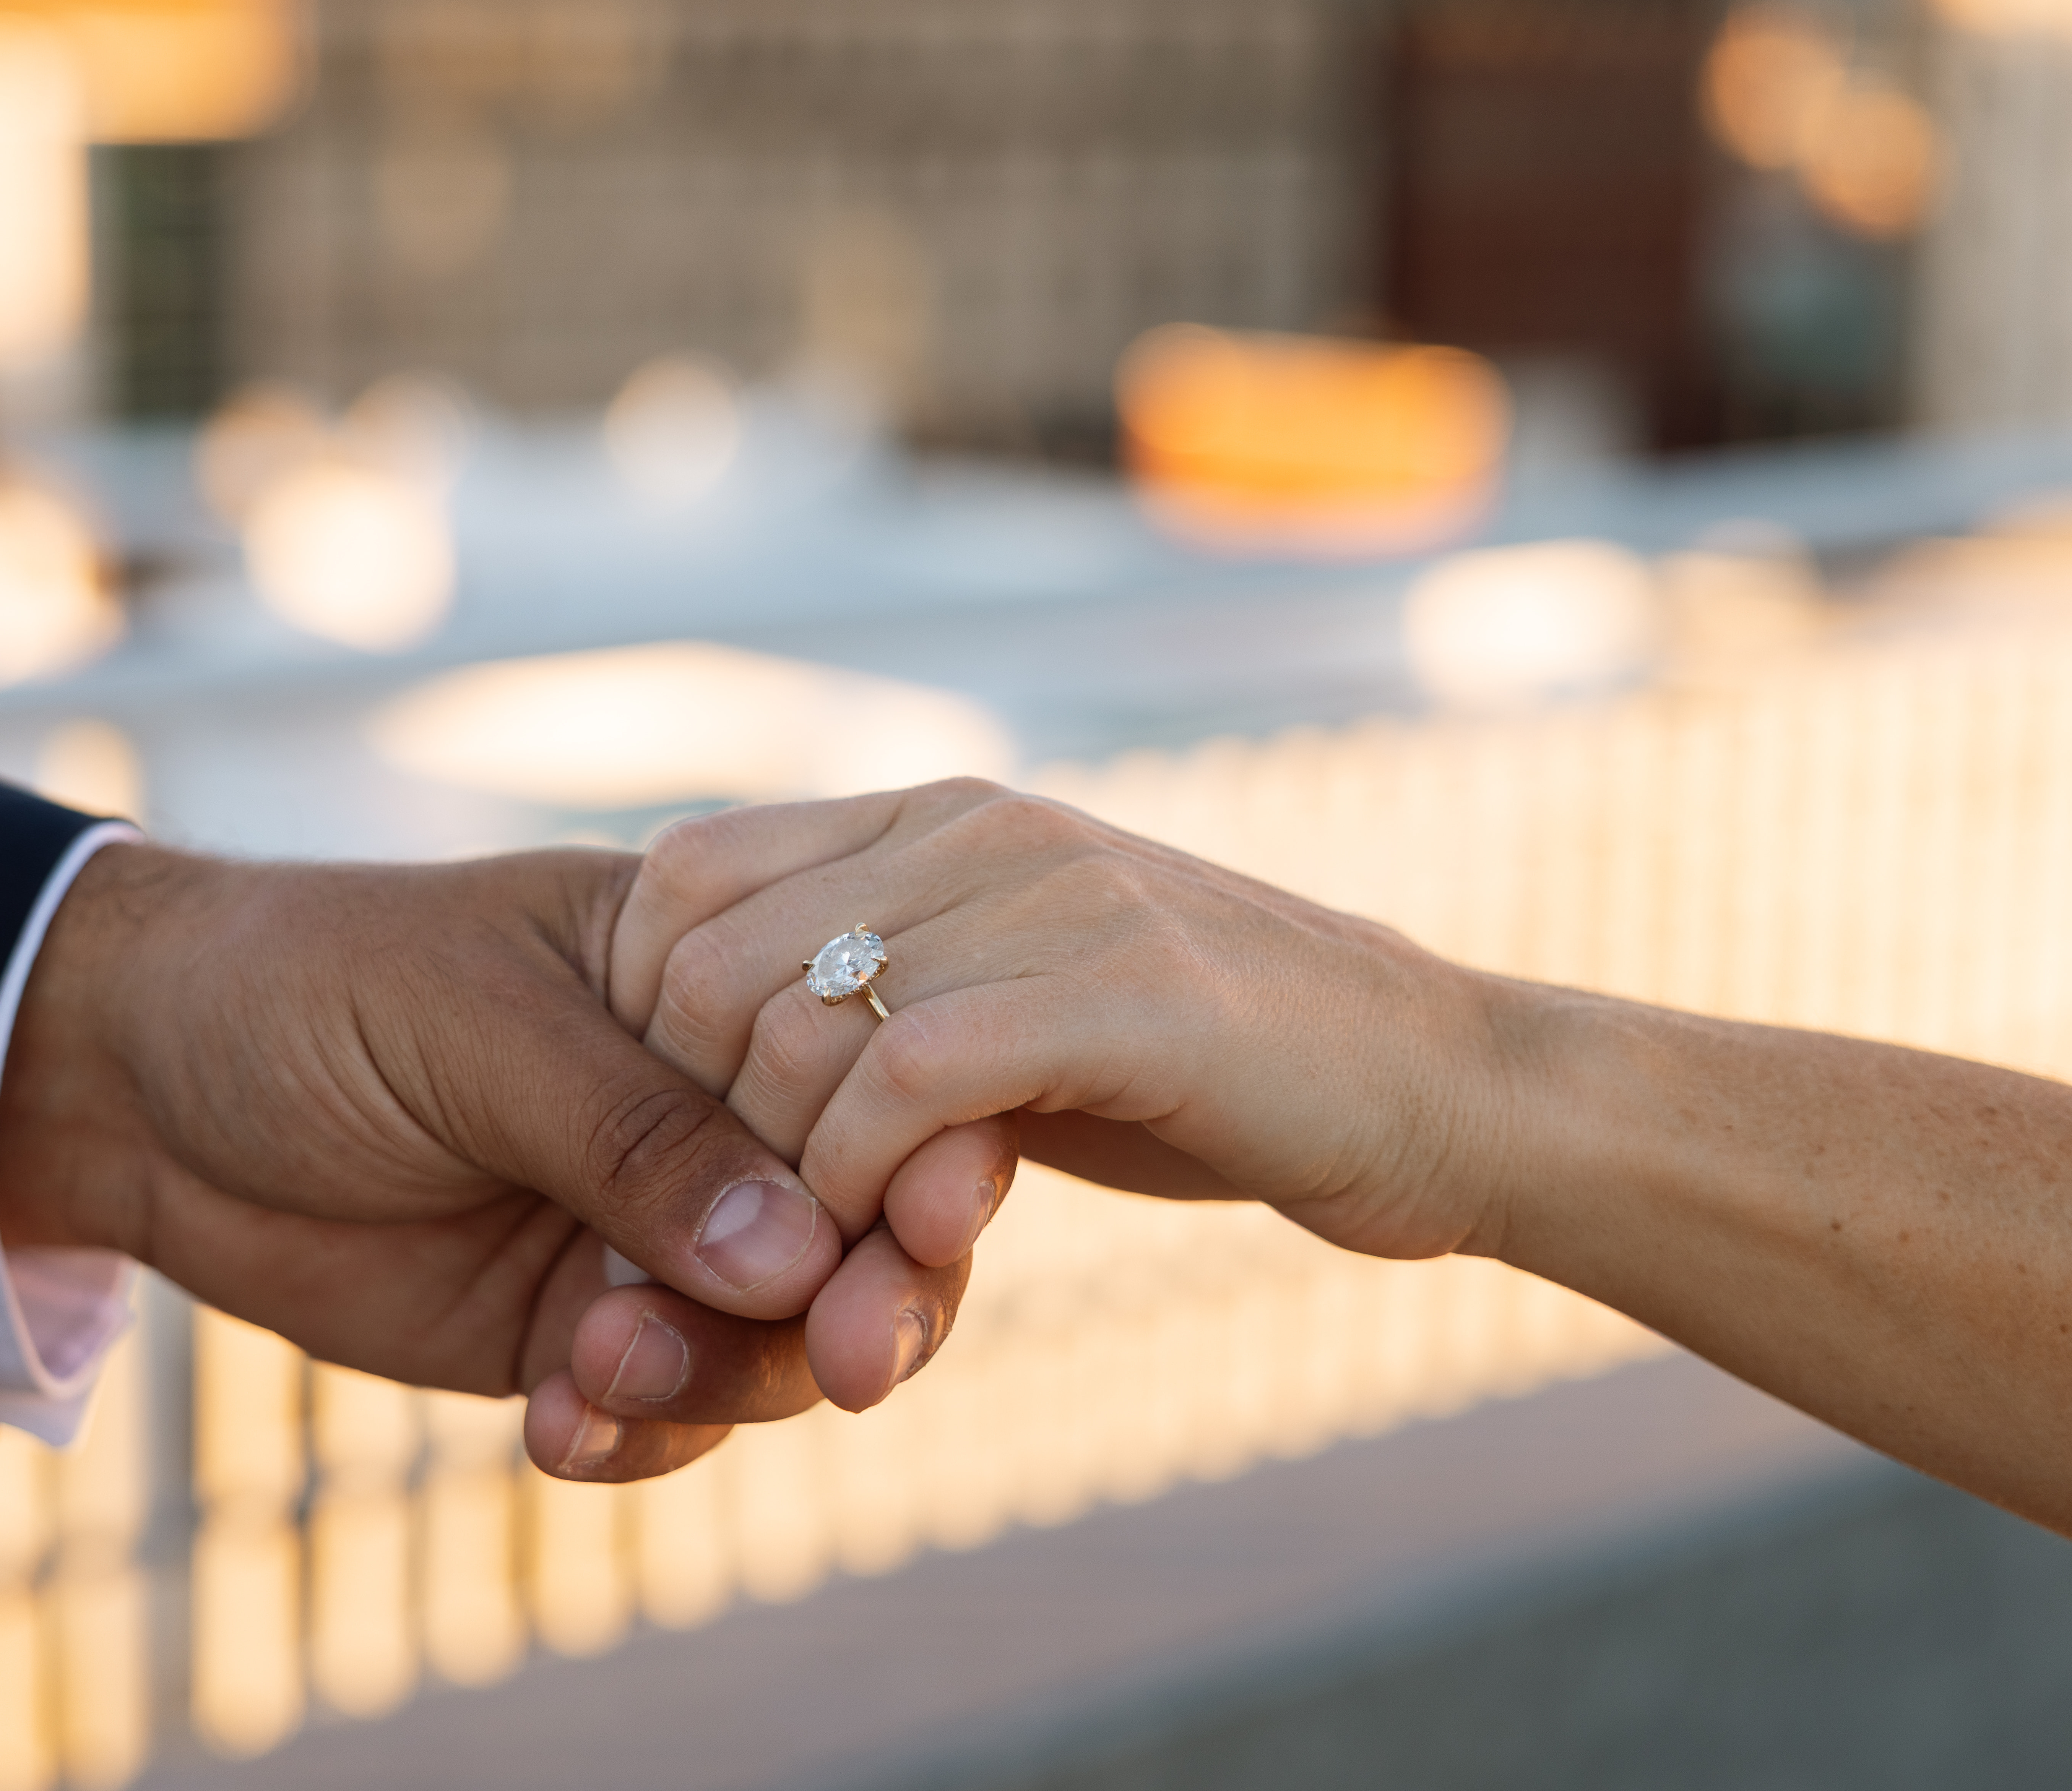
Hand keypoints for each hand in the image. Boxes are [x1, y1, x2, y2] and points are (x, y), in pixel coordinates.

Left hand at [0, 843, 976, 1476]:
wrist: (136, 1086)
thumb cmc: (306, 989)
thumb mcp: (475, 1031)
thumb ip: (636, 1137)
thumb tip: (800, 1254)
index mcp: (711, 978)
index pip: (870, 1067)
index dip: (916, 1158)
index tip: (910, 1241)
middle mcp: (705, 1108)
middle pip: (854, 1225)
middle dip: (852, 1306)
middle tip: (825, 1369)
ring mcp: (647, 1227)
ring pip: (773, 1337)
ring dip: (717, 1379)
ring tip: (597, 1376)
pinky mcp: (577, 1325)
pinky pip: (666, 1408)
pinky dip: (636, 1434)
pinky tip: (556, 1432)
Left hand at [609, 780, 1522, 1267]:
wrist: (1427, 1087)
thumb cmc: (1205, 1071)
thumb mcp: (1018, 1003)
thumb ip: (892, 999)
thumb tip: (724, 1052)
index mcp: (934, 814)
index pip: (683, 878)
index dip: (644, 1021)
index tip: (681, 1143)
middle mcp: (972, 829)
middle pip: (703, 959)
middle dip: (688, 1115)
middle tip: (731, 1224)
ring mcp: (1046, 900)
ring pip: (790, 1024)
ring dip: (773, 1172)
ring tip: (809, 1256)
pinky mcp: (1115, 993)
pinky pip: (905, 1080)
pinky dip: (861, 1179)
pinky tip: (887, 1239)